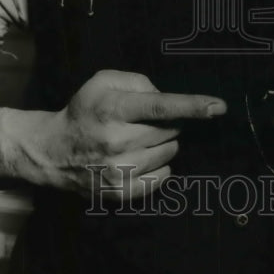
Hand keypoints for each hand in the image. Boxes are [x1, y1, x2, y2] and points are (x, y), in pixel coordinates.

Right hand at [40, 69, 225, 201]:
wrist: (54, 151)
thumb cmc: (85, 111)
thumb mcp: (103, 82)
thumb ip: (138, 81)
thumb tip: (164, 97)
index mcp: (114, 109)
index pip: (161, 106)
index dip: (193, 106)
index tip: (219, 107)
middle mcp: (117, 140)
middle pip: (170, 131)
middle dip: (167, 123)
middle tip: (144, 122)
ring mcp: (119, 169)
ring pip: (169, 154)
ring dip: (162, 145)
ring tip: (137, 140)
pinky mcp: (121, 191)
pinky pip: (161, 178)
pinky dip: (159, 167)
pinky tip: (140, 158)